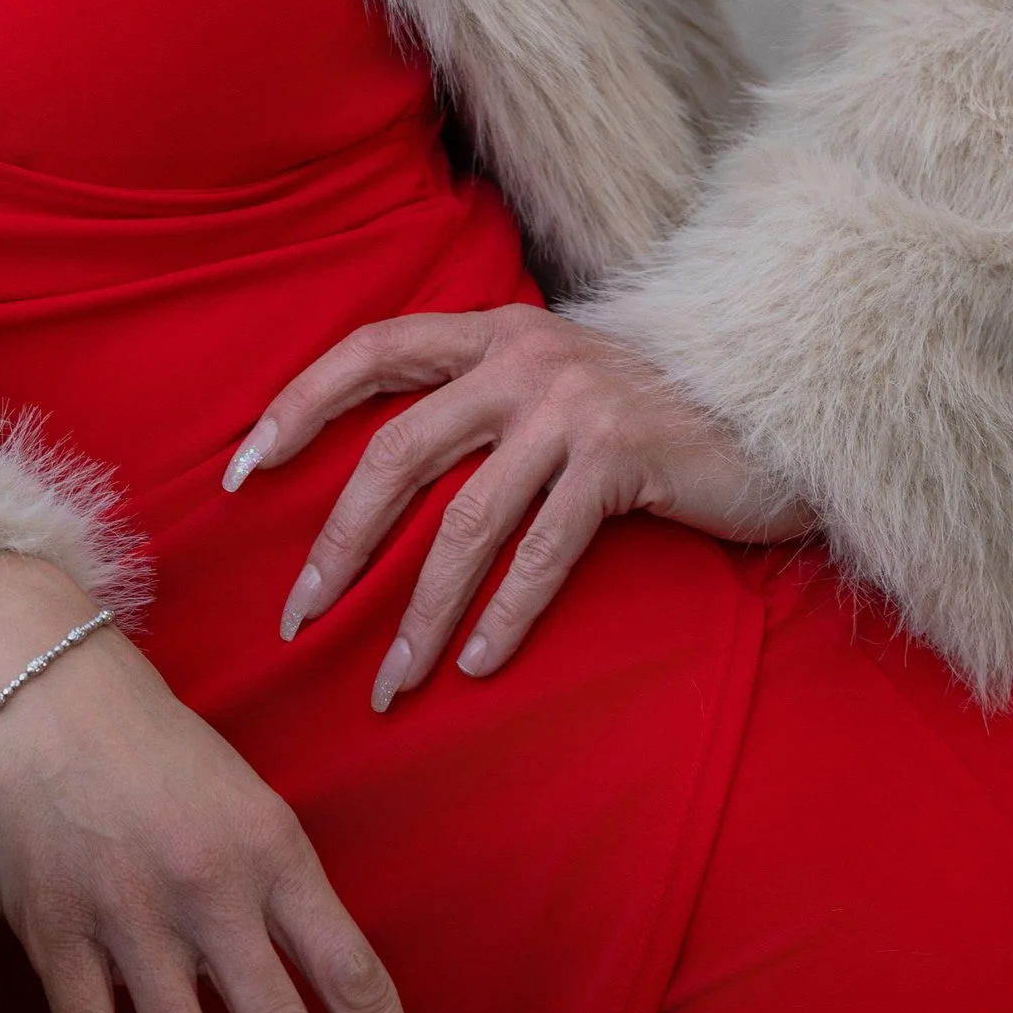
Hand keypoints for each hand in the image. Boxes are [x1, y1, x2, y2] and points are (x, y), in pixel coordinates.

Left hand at [228, 305, 811, 706]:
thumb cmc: (647, 410)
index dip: (300, 405)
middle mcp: (523, 358)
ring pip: (467, 522)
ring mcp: (573, 408)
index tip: (241, 471)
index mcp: (493, 332)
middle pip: (399, 453)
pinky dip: (505, 615)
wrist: (770, 405)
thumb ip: (480, 401)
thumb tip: (385, 469)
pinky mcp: (622, 460)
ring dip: (420, 612)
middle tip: (299, 617)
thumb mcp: (553, 381)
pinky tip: (476, 666)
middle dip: (340, 543)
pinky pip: (544, 552)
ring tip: (390, 681)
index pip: (370, 352)